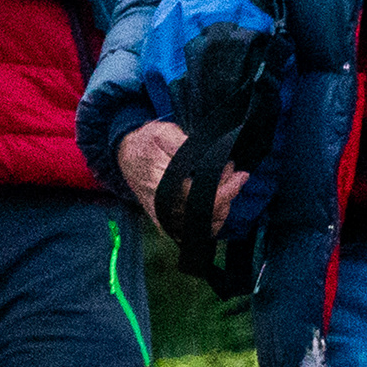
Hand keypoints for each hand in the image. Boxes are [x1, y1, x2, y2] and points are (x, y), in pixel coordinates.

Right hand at [114, 118, 247, 238]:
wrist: (125, 156)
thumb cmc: (146, 143)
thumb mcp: (163, 134)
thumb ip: (184, 144)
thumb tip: (208, 154)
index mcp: (162, 184)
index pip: (200, 198)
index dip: (225, 190)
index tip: (240, 175)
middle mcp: (163, 206)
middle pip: (206, 214)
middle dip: (227, 195)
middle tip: (233, 174)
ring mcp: (164, 217)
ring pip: (203, 227)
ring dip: (222, 208)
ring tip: (226, 185)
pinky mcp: (166, 222)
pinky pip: (193, 232)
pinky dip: (210, 220)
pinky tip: (216, 202)